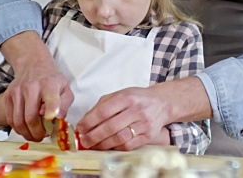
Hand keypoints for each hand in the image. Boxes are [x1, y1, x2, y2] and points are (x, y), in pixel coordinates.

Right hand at [0, 31, 73, 140]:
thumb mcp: (65, 88)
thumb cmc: (51, 79)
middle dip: (38, 133)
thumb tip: (58, 119)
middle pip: (31, 117)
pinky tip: (26, 129)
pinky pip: (11, 119)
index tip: (51, 118)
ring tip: (35, 136)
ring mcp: (17, 91)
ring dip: (27, 134)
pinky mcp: (8, 96)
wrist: (33, 64)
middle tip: (43, 136)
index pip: (50, 98)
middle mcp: (31, 87)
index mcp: (49, 84)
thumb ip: (65, 104)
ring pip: (19, 121)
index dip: (51, 109)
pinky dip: (18, 129)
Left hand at [76, 77, 209, 150]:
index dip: (90, 121)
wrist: (162, 103)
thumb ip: (102, 105)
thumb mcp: (120, 94)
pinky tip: (108, 146)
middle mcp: (136, 110)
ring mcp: (143, 123)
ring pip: (119, 138)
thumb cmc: (137, 98)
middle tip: (84, 141)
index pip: (104, 111)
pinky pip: (129, 145)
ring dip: (103, 144)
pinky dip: (116, 148)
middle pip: (111, 126)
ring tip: (94, 145)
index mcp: (127, 97)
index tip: (80, 128)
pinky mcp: (148, 135)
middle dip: (94, 136)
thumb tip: (85, 121)